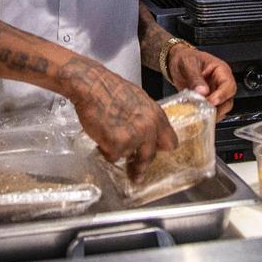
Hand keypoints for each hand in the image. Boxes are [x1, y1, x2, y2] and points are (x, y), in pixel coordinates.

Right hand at [61, 59, 177, 180]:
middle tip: (135, 176)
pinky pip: (112, 156)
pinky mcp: (118, 144)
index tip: (155, 156)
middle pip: (149, 156)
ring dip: (117, 151)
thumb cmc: (109, 89)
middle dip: (140, 168)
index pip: (170, 142)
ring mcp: (134, 136)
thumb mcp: (137, 100)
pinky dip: (104, 150)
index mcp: (156, 114)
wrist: (91, 85)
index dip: (161, 150)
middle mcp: (149, 127)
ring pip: (127, 156)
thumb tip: (148, 134)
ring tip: (106, 134)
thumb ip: (146, 118)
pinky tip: (100, 135)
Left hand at [167, 45, 236, 119]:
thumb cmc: (184, 57)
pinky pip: (210, 111)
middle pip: (228, 100)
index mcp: (221, 70)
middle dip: (218, 108)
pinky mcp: (206, 101)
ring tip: (200, 114)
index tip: (211, 101)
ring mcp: (214, 93)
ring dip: (212, 114)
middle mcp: (220, 83)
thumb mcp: (188, 64)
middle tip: (205, 110)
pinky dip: (205, 116)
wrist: (174, 61)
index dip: (222, 95)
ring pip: (221, 108)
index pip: (228, 85)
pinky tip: (196, 115)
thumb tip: (202, 91)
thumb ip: (195, 77)